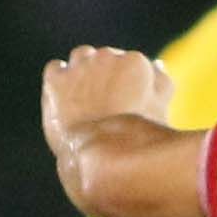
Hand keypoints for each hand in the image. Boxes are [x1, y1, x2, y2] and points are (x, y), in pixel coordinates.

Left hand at [42, 48, 175, 159]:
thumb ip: (161, 83)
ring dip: (83, 70)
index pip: (131, 62)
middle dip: (106, 76)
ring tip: (85, 97)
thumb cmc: (135, 137)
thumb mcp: (160, 109)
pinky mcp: (55, 80)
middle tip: (106, 104)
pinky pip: (56, 68)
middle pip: (106, 58)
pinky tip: (65, 95)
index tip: (126, 102)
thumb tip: (156, 64)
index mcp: (135, 62)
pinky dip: (60, 78)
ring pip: (81, 57)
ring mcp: (79, 67)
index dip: (128, 82)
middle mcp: (106, 57)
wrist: (97, 159)